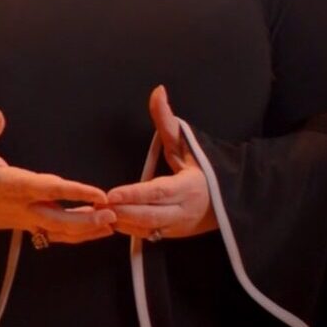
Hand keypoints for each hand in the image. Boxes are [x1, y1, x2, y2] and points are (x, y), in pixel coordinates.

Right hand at [0, 109, 115, 246]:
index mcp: (10, 185)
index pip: (49, 189)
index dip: (76, 192)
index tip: (100, 195)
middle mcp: (18, 206)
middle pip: (58, 220)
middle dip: (87, 221)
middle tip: (114, 217)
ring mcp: (19, 219)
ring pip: (56, 231)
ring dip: (84, 231)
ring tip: (110, 227)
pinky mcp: (17, 224)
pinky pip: (49, 233)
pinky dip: (71, 234)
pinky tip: (89, 230)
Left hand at [103, 85, 215, 242]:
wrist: (230, 200)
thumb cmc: (204, 167)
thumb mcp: (187, 144)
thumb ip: (167, 120)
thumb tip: (158, 91)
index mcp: (189, 186)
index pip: (158, 192)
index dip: (134, 194)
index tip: (111, 194)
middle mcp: (184, 209)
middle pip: (150, 215)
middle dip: (122, 211)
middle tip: (96, 205)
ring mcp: (179, 226)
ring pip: (147, 229)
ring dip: (121, 223)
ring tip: (96, 213)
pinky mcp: (173, 235)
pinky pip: (147, 235)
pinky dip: (127, 229)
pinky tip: (108, 221)